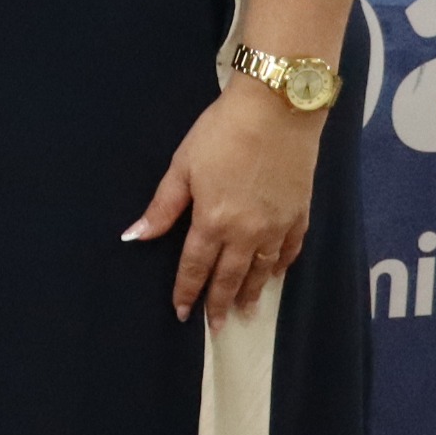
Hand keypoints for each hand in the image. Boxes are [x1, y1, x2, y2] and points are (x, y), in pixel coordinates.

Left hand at [125, 74, 326, 323]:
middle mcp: (247, 232)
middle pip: (230, 276)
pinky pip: (289, 250)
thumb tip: (136, 236)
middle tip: (217, 326)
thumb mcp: (183, 166)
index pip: (195, 266)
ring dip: (252, 292)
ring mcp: (277, 225)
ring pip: (262, 269)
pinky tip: (276, 274)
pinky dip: (281, 266)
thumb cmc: (222, 132)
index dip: (186, 291)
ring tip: (246, 311)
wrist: (277, 109)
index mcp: (213, 221)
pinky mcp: (300, 213)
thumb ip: (163, 207)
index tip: (181, 313)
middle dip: (220, 302)